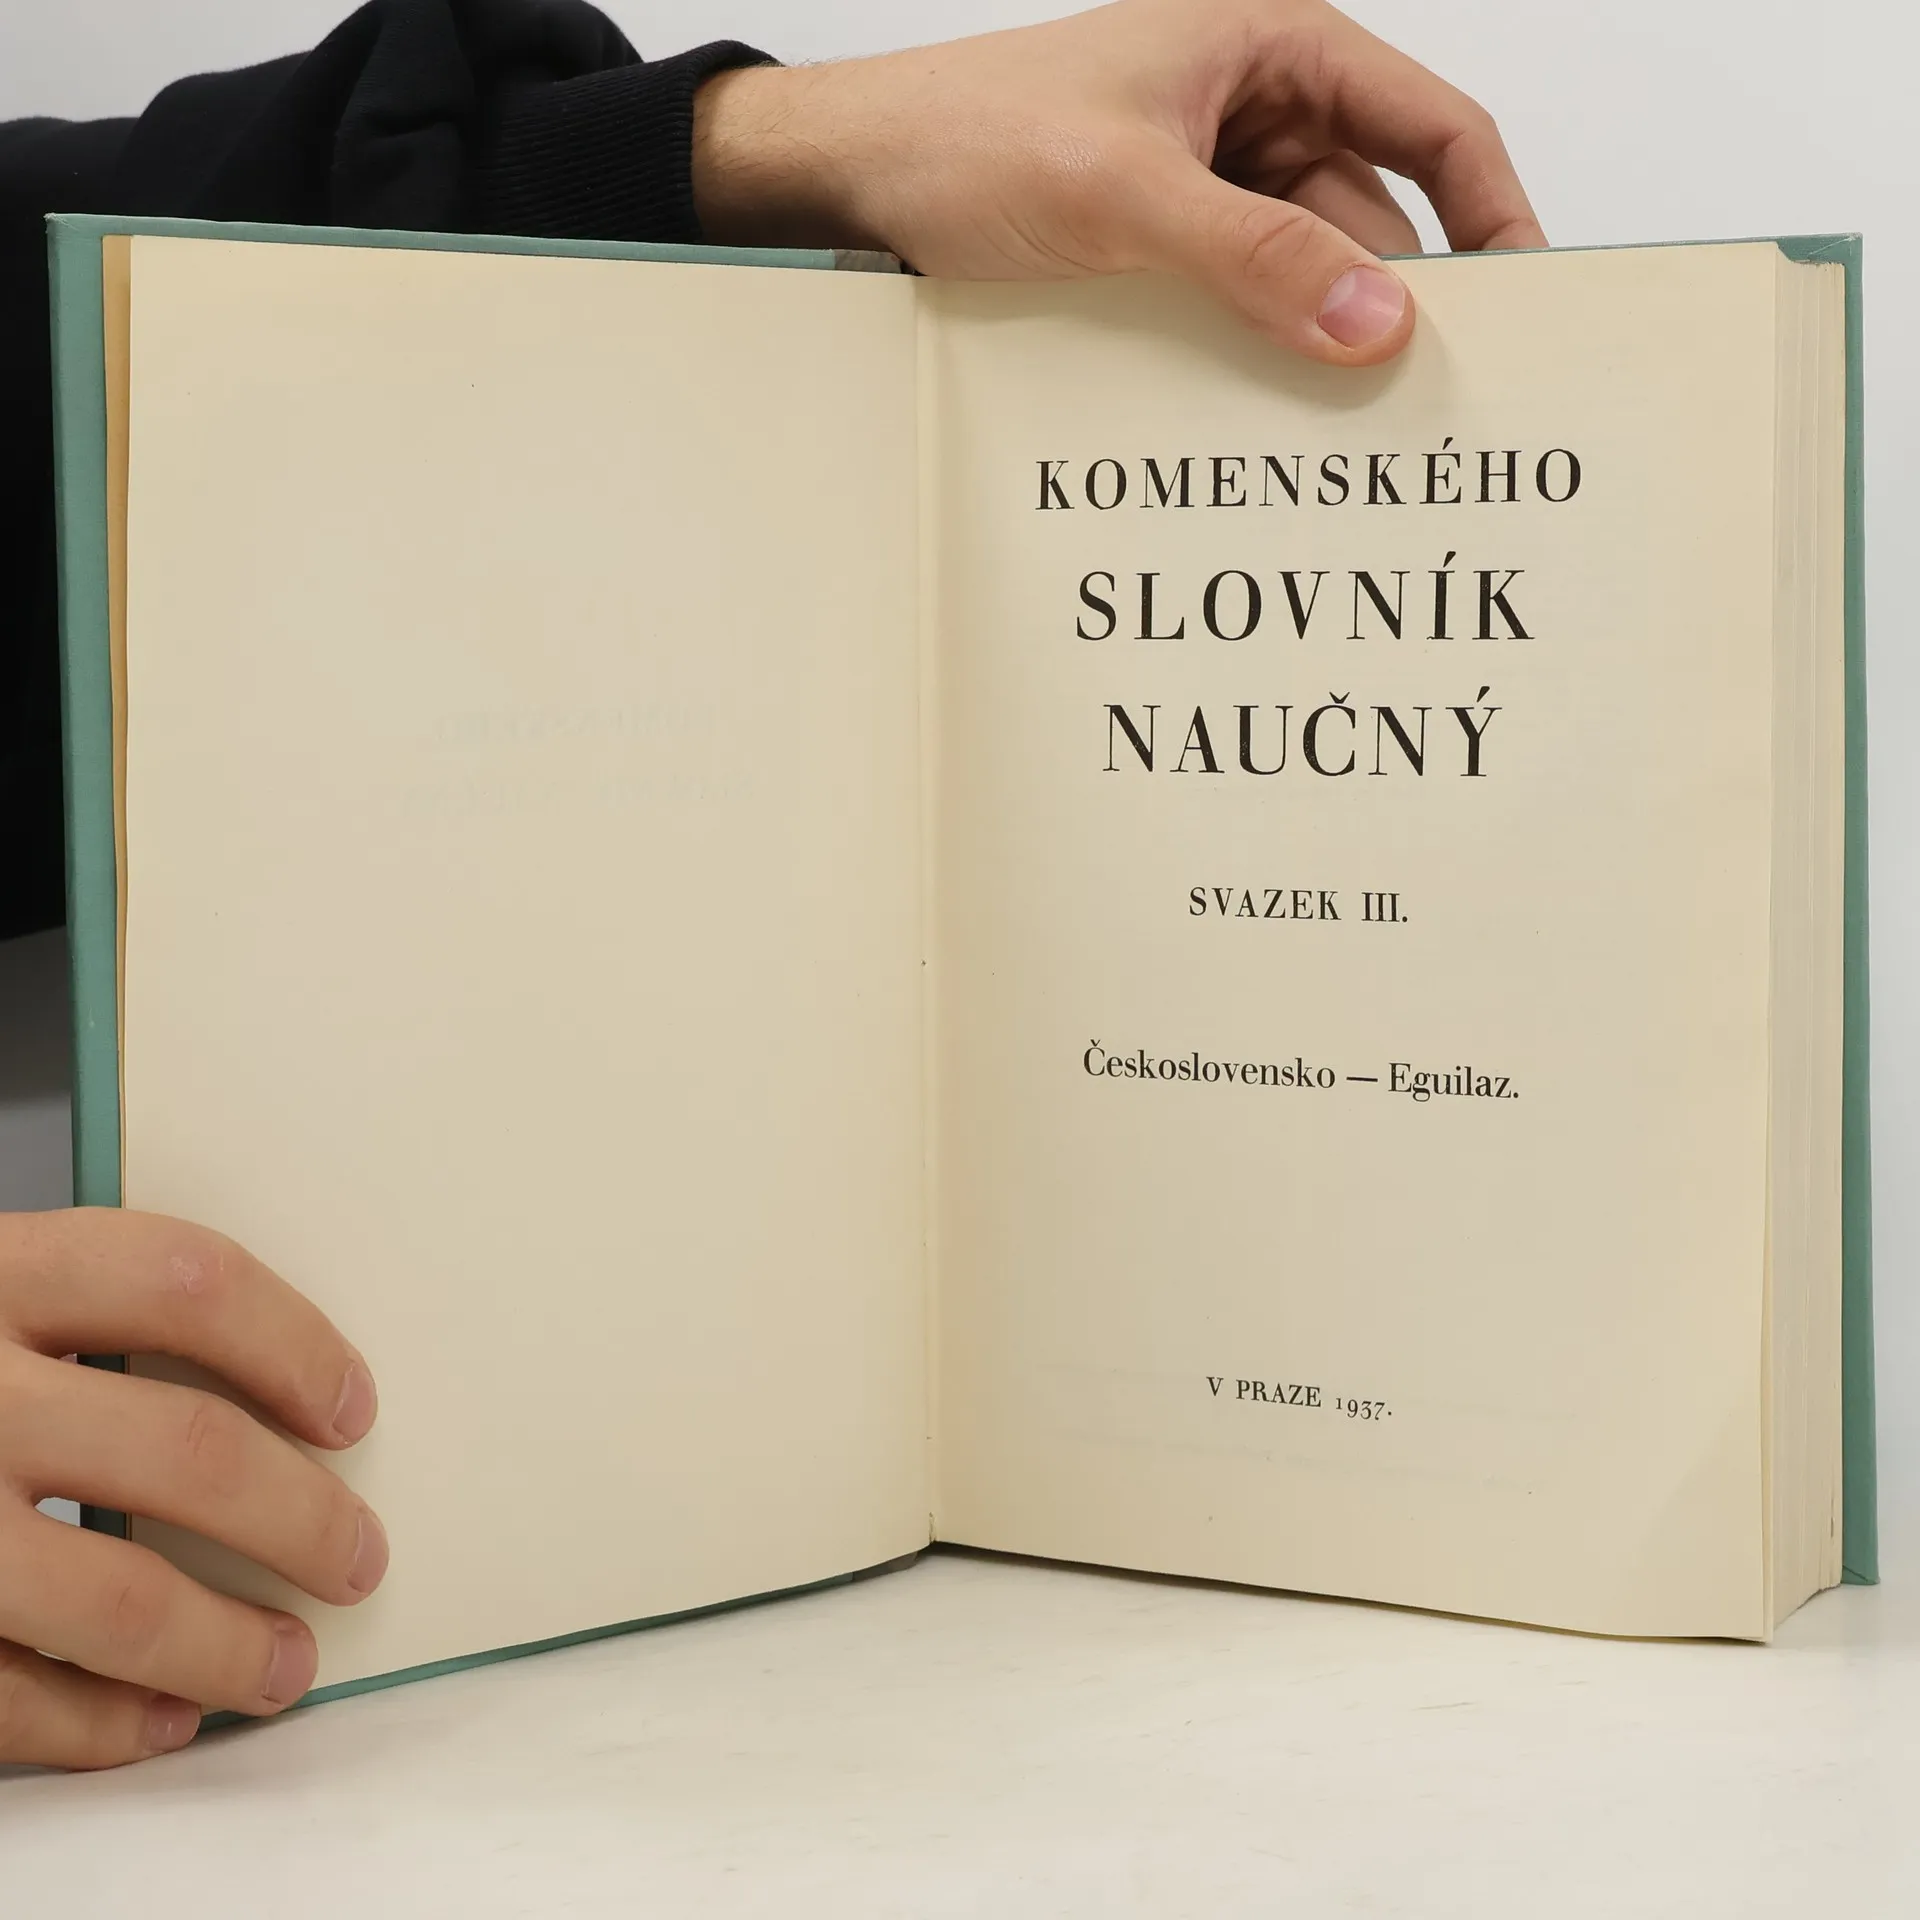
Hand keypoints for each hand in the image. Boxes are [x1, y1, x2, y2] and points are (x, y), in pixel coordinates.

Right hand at [0, 1210, 385, 1768]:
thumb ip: (79, 1323)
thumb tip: (275, 1404)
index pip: (183, 1279)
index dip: (292, 1343)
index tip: (353, 1407)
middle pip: (181, 1449)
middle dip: (298, 1518)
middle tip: (358, 1558)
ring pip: (107, 1595)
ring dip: (221, 1644)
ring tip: (286, 1667)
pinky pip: (1, 1696)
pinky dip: (96, 1723)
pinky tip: (158, 1724)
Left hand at [693, 0, 1543, 365]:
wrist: (854, 179)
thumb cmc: (970, 137)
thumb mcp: (1124, 192)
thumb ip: (1254, 256)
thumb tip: (1376, 321)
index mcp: (1272, 50)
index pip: (1431, 126)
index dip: (1493, 212)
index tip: (1528, 306)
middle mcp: (1252, 113)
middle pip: (1375, 214)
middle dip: (1399, 301)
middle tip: (1434, 405)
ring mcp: (1207, 185)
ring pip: (1306, 271)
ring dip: (1320, 340)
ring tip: (1352, 432)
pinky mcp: (1162, 247)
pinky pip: (1242, 303)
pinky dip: (1258, 352)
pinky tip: (1267, 414)